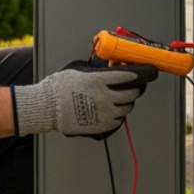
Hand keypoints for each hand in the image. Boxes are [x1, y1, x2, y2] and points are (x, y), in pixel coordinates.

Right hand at [12, 62, 158, 137]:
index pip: (127, 77)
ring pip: (127, 108)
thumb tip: (106, 67)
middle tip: (135, 87)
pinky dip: (118, 115)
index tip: (145, 73)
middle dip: (136, 89)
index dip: (139, 75)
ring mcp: (103, 112)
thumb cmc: (59, 87)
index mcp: (98, 80)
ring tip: (122, 99)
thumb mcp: (77, 70)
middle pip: (132, 93)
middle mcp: (104, 97)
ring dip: (127, 103)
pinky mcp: (101, 125)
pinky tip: (113, 111)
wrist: (48, 108)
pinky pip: (118, 120)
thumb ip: (95, 69)